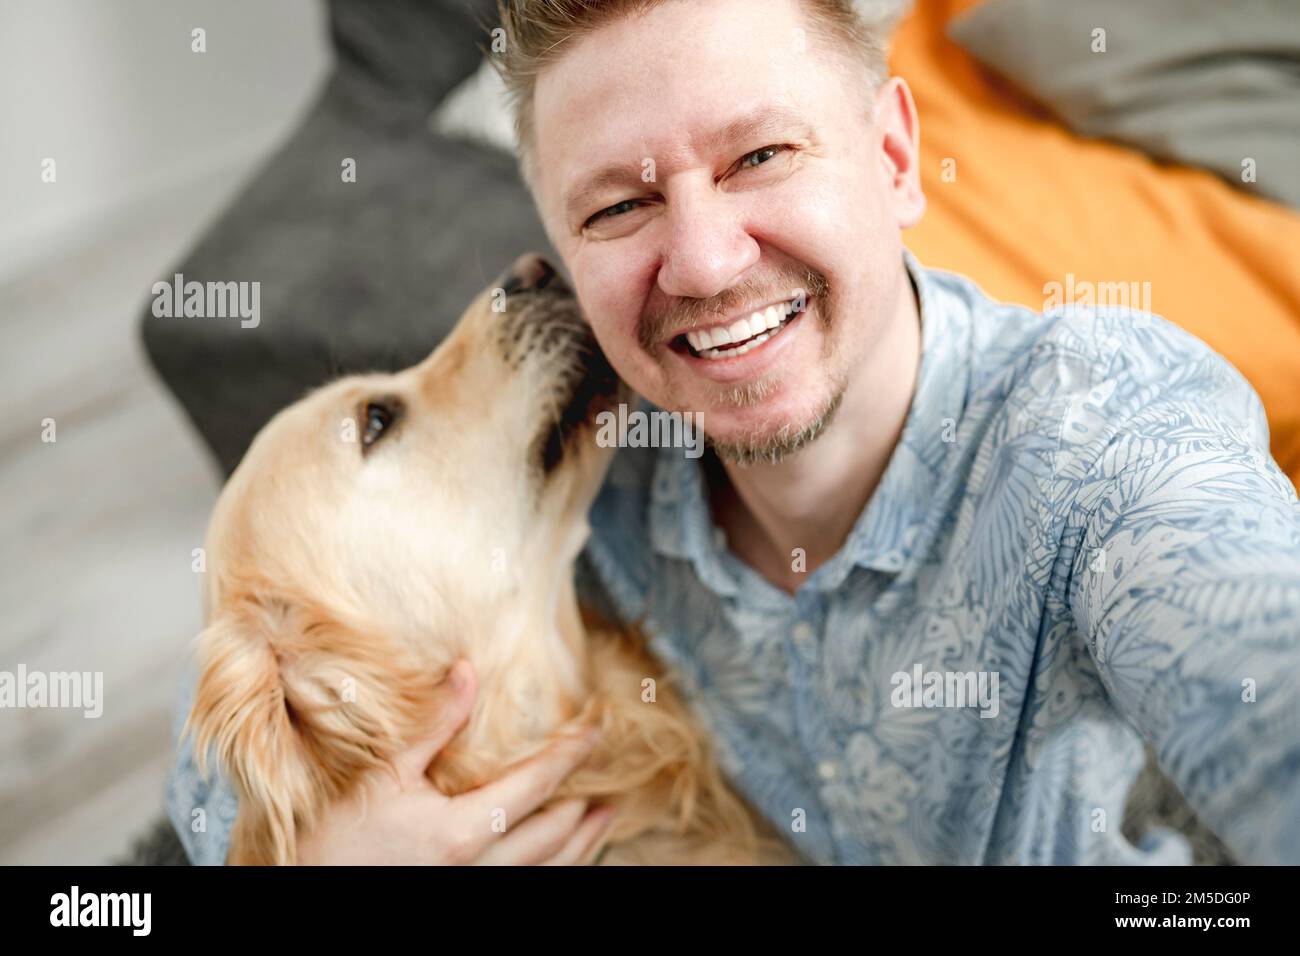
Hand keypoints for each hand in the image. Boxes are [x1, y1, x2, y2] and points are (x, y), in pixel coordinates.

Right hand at [295, 660, 612, 864]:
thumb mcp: (385, 775)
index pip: (535, 787)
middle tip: (608, 775)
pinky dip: (557, 866)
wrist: (310, 893)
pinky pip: (530, 883)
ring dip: (582, 842)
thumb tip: (466, 672)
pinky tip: (563, 854)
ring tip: (605, 817)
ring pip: (551, 869)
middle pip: (554, 834)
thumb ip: (434, 726)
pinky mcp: (472, 901)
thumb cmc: (340, 841)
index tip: (596, 731)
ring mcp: (479, 890)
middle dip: (584, 803)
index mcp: (462, 831)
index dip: (571, 756)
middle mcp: (481, 869)